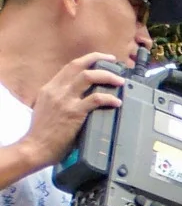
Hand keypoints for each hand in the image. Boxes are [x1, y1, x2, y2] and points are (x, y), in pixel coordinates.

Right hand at [17, 54, 124, 173]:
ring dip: (107, 76)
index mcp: (50, 88)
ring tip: (120, 81)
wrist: (36, 146)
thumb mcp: (47, 108)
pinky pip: (95, 100)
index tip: (101, 59)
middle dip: (98, 60)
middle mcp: (57, 90)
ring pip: (88, 77)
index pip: (70, 67)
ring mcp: (65, 100)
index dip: (87, 60)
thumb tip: (77, 96)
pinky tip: (117, 102)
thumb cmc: (43, 132)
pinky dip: (109, 98)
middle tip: (114, 61)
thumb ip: (59, 99)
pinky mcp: (74, 113)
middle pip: (79, 66)